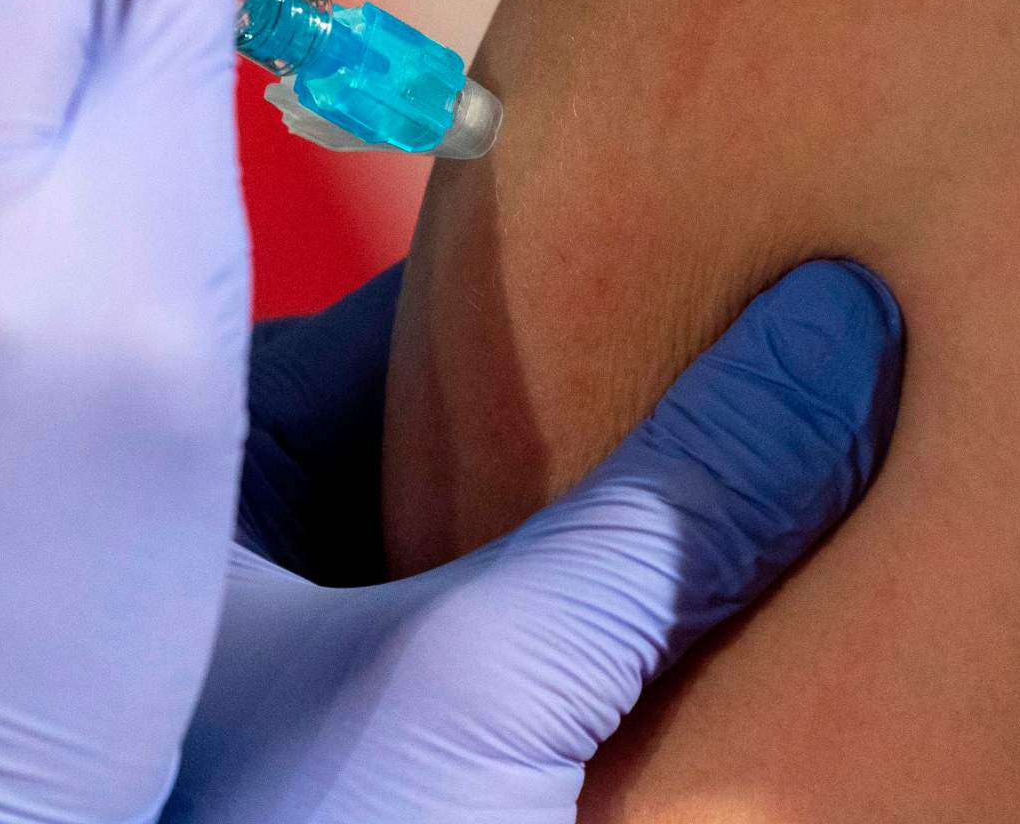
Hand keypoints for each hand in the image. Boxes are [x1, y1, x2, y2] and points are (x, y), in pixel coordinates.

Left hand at [178, 260, 902, 821]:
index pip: (375, 334)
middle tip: (728, 348)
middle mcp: (214, 577)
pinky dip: (565, 633)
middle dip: (572, 422)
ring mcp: (281, 686)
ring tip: (733, 468)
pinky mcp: (353, 776)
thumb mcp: (489, 678)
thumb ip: (668, 516)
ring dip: (579, 537)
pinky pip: (474, 662)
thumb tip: (838, 332)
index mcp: (181, 495)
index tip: (670, 249)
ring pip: (460, 562)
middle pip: (431, 447)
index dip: (531, 296)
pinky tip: (677, 618)